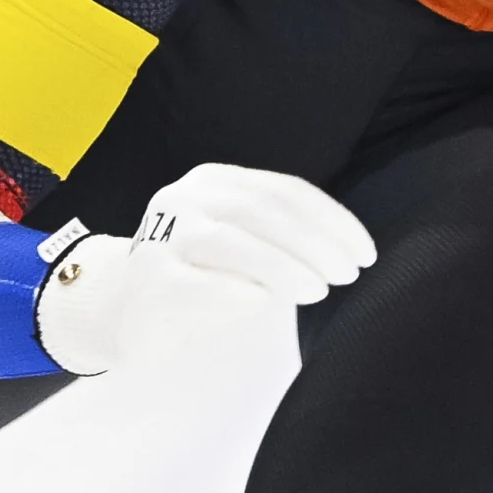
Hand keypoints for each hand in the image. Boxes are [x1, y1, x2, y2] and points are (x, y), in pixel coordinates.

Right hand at [34, 164, 376, 374]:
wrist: (127, 311)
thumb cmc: (203, 278)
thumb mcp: (243, 242)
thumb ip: (283, 236)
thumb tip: (349, 252)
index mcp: (216, 181)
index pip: (286, 191)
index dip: (332, 221)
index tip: (365, 253)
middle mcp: (186, 197)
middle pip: (263, 211)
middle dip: (315, 244)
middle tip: (347, 276)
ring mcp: (163, 237)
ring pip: (233, 242)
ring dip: (285, 267)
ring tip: (317, 291)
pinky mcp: (150, 281)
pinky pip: (199, 284)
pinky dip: (236, 291)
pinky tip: (264, 303)